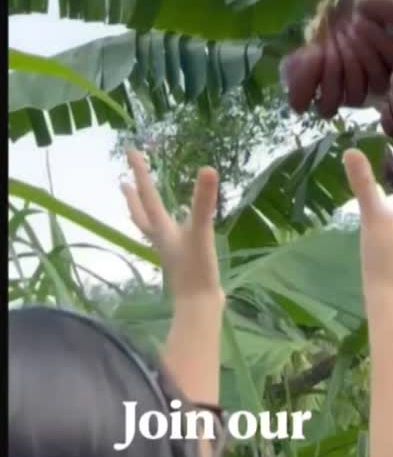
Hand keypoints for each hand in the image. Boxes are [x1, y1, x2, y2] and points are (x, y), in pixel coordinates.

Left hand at [122, 150, 221, 303]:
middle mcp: (161, 239)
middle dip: (132, 197)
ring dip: (144, 214)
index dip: (141, 172)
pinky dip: (167, 230)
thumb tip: (208, 169)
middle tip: (122, 181)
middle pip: (140, 214)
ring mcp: (170, 253)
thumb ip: (204, 202)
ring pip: (151, 228)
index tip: (131, 150)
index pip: (149, 195)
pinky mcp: (181, 264)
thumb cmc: (196, 270)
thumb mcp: (201, 232)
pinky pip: (168, 240)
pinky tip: (177, 231)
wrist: (199, 306)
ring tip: (142, 205)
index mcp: (162, 229)